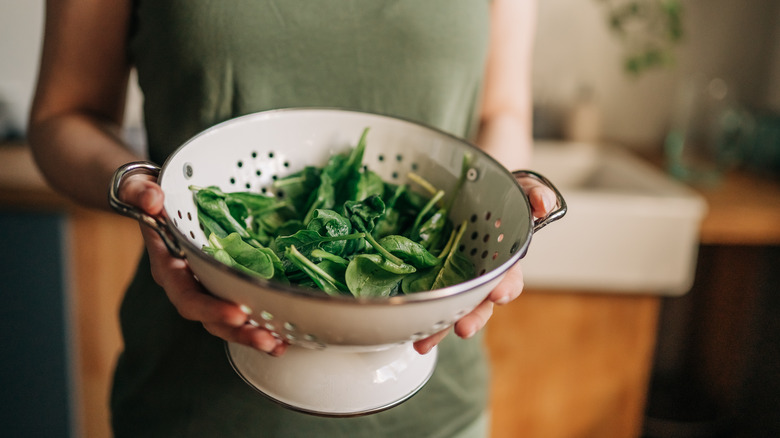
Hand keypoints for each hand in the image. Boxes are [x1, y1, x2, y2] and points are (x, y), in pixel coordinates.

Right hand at [119, 175, 286, 355]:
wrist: (153, 200)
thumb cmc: (148, 196)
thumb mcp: (140, 189)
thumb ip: (141, 193)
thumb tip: (152, 199)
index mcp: (169, 268)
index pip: (187, 296)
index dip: (210, 308)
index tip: (237, 313)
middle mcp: (188, 284)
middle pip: (211, 319)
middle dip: (238, 332)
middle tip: (267, 340)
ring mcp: (207, 285)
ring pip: (228, 320)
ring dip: (254, 334)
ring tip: (279, 345)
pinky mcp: (224, 282)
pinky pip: (242, 306)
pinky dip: (262, 320)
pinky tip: (285, 332)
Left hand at [413, 175, 556, 353]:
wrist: (472, 188)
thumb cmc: (500, 194)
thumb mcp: (520, 188)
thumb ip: (534, 194)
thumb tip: (543, 205)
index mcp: (504, 259)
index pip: (510, 278)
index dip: (506, 287)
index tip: (499, 294)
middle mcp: (481, 275)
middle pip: (479, 304)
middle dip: (472, 318)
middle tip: (462, 328)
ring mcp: (456, 277)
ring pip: (450, 308)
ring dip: (439, 328)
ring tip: (424, 344)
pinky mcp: (432, 275)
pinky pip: (426, 296)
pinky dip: (417, 314)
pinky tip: (405, 329)